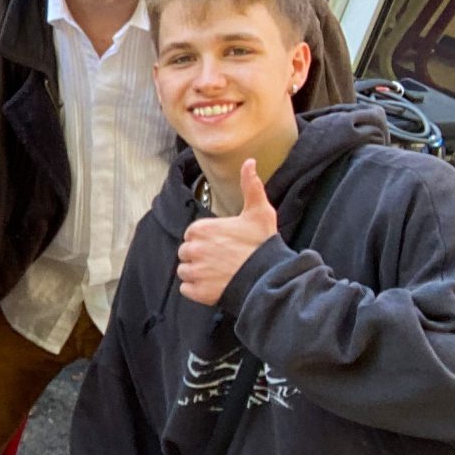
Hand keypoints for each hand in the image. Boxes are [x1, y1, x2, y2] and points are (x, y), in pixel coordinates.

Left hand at [178, 160, 280, 305]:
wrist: (268, 277)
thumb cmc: (262, 244)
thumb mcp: (259, 211)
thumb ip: (250, 186)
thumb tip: (249, 161)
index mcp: (200, 229)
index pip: (192, 234)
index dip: (207, 239)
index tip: (223, 243)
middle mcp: (192, 249)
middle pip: (186, 252)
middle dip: (200, 256)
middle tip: (222, 259)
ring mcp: (194, 271)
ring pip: (185, 271)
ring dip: (197, 273)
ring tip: (219, 273)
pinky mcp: (196, 292)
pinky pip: (187, 289)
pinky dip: (197, 289)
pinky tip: (215, 285)